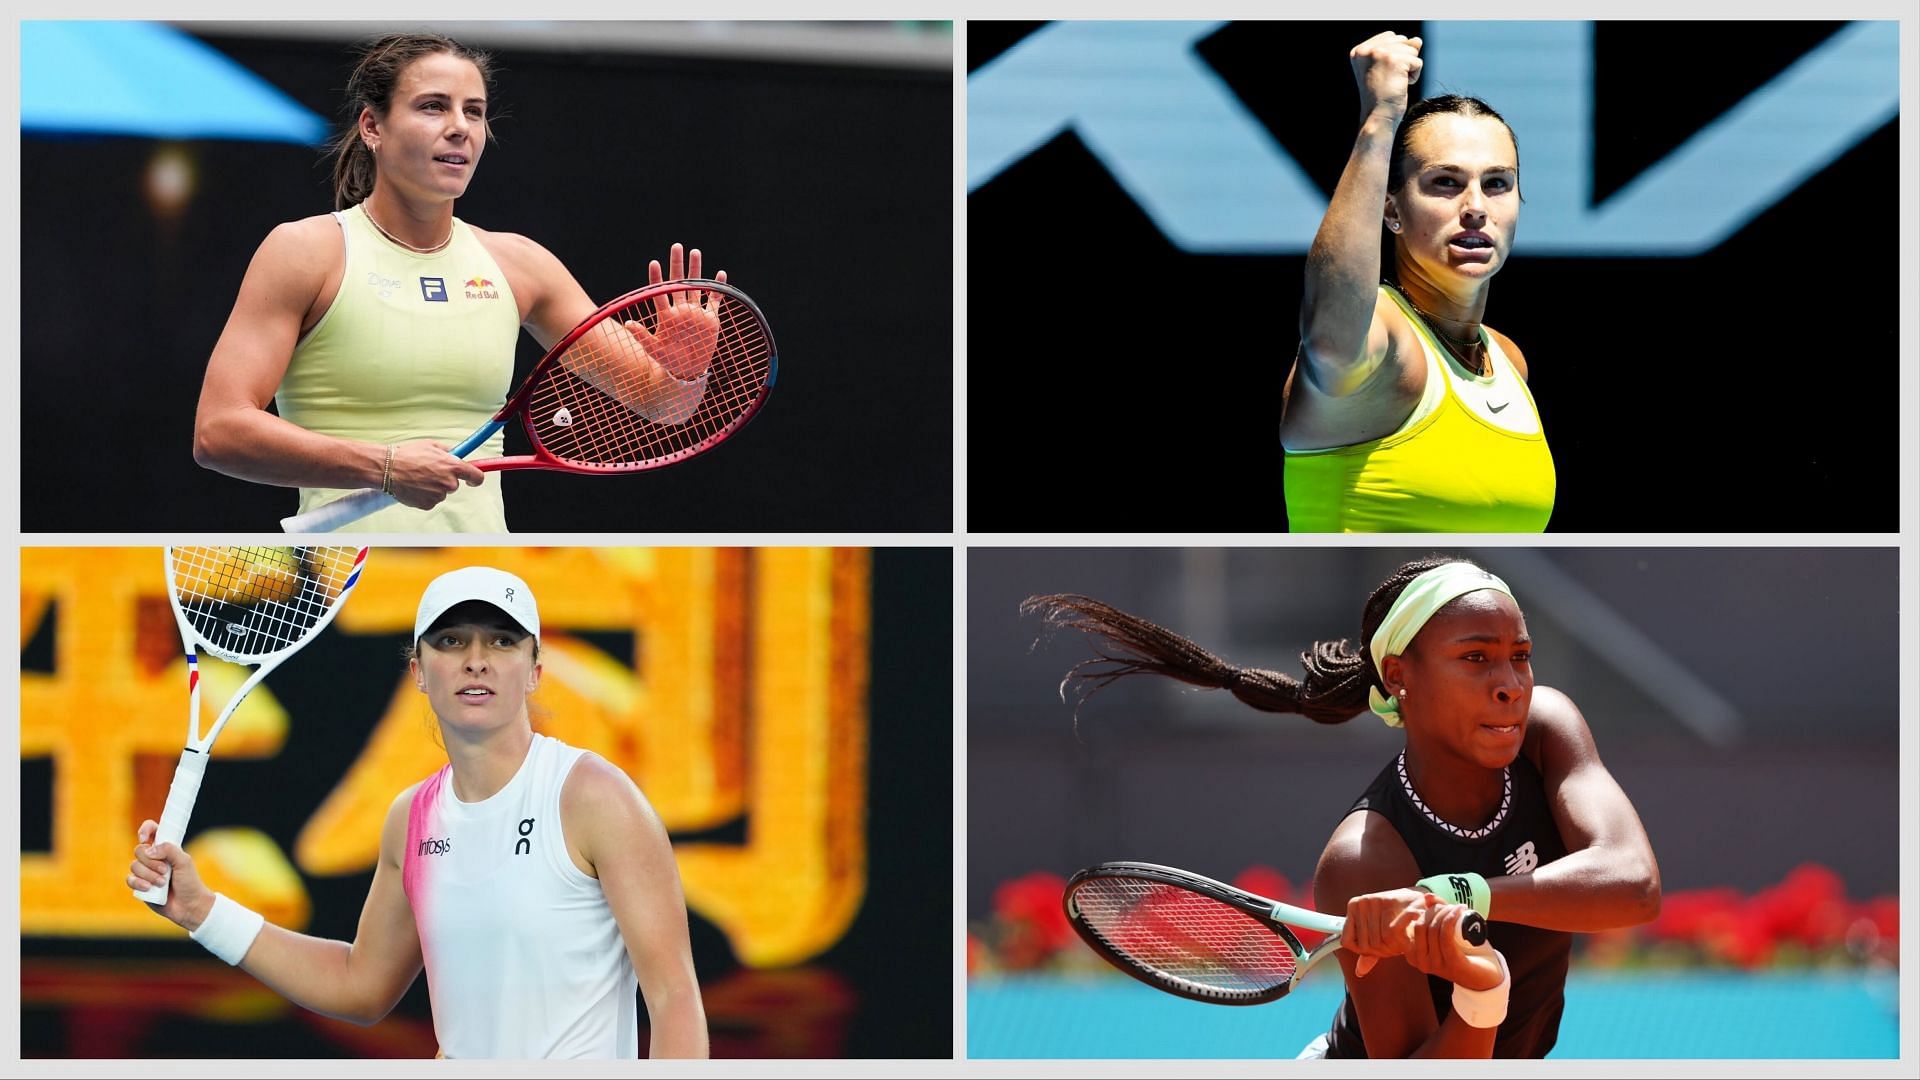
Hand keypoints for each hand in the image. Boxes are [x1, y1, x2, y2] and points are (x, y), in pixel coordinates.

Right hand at [129, 819, 213, 930]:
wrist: (188, 905)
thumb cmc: (190, 882)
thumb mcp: (184, 861)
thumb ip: (169, 850)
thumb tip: (149, 849)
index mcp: (165, 848)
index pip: (151, 831)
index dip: (145, 830)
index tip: (144, 838)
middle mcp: (153, 858)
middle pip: (139, 850)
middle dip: (151, 862)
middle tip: (166, 871)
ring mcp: (145, 872)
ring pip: (134, 866)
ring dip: (149, 875)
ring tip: (162, 883)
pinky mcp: (139, 885)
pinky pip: (129, 879)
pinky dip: (139, 883)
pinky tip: (149, 888)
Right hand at [385, 440, 484, 508]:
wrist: (387, 469)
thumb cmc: (407, 455)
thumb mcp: (431, 445)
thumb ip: (448, 451)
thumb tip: (455, 454)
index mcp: (453, 467)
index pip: (477, 476)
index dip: (475, 478)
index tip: (472, 479)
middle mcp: (449, 483)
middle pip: (454, 485)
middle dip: (445, 479)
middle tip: (429, 472)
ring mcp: (439, 495)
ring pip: (441, 492)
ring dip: (433, 487)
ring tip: (417, 477)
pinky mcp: (428, 504)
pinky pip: (430, 500)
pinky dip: (424, 495)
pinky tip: (413, 486)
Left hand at [627, 243, 726, 379]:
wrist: (687, 371)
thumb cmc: (668, 360)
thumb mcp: (654, 350)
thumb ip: (642, 336)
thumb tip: (627, 325)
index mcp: (667, 315)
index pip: (660, 292)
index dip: (657, 278)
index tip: (654, 263)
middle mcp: (681, 310)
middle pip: (679, 282)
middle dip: (678, 264)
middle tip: (677, 246)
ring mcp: (696, 313)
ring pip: (696, 286)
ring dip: (697, 270)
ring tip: (696, 252)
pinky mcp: (710, 320)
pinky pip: (715, 301)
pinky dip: (718, 289)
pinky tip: (721, 275)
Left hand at [1342, 887, 1433, 976]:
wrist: (1420, 903)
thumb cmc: (1398, 919)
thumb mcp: (1380, 936)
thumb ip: (1369, 952)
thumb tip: (1359, 972)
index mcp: (1353, 908)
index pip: (1347, 942)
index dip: (1364, 951)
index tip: (1378, 948)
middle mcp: (1360, 903)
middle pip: (1365, 944)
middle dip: (1382, 951)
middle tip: (1396, 944)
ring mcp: (1373, 901)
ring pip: (1377, 941)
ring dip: (1393, 948)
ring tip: (1402, 939)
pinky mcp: (1389, 901)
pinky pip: (1389, 933)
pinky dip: (1400, 941)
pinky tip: (1408, 937)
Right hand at [1350, 31, 1423, 123]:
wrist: (1378, 118)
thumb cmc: (1382, 97)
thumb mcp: (1389, 70)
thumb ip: (1401, 50)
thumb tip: (1418, 40)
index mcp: (1359, 51)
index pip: (1391, 37)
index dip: (1394, 56)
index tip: (1381, 75)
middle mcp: (1366, 49)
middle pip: (1402, 41)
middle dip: (1402, 60)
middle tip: (1387, 80)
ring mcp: (1380, 53)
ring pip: (1411, 50)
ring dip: (1408, 69)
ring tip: (1393, 83)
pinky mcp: (1394, 60)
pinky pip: (1418, 62)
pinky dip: (1414, 76)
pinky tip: (1400, 86)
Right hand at [1401, 900, 1504, 991]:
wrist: (1485, 977)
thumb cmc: (1462, 952)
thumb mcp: (1443, 934)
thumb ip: (1434, 915)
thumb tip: (1427, 896)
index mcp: (1412, 955)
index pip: (1401, 928)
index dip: (1413, 911)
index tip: (1429, 903)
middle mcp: (1420, 962)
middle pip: (1420, 925)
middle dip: (1433, 909)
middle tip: (1449, 906)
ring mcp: (1435, 964)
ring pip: (1434, 929)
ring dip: (1445, 912)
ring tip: (1458, 907)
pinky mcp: (1452, 963)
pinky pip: (1446, 936)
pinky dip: (1450, 919)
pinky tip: (1459, 910)